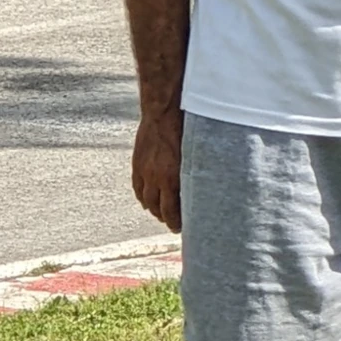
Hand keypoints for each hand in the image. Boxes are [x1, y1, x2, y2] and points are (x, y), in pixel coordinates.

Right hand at [132, 107, 185, 230]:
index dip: (176, 223)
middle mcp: (156, 178)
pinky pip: (137, 188)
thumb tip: (203, 188)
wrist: (163, 112)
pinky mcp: (137, 164)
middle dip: (166, 219)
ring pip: (146, 200)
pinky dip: (142, 197)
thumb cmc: (186, 130)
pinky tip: (147, 201)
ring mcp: (144, 171)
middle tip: (173, 224)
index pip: (172, 211)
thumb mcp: (196, 155)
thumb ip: (196, 173)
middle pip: (158, 209)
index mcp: (173, 178)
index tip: (183, 228)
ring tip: (161, 214)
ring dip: (153, 210)